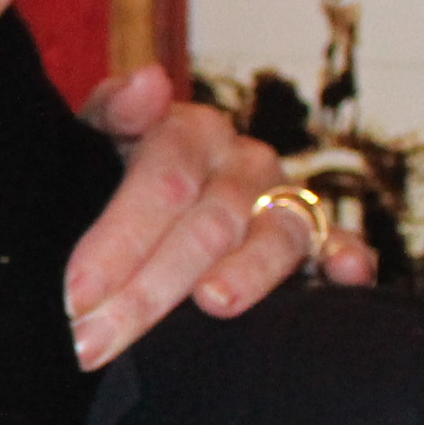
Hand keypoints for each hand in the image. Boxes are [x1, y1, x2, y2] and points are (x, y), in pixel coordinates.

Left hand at [65, 65, 374, 371]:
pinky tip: (344, 276)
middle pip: (207, 224)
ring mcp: (283, 199)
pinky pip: (339, 243)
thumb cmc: (118, 164)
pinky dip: (347, 257)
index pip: (160, 185)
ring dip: (247, 272)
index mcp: (191, 132)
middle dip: (150, 290)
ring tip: (214, 304)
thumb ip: (113, 109)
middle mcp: (244, 162)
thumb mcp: (99, 133)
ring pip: (274, 236)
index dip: (118, 241)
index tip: (76, 294)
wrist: (153, 181)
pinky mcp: (316, 235)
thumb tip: (147, 84)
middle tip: (100, 340)